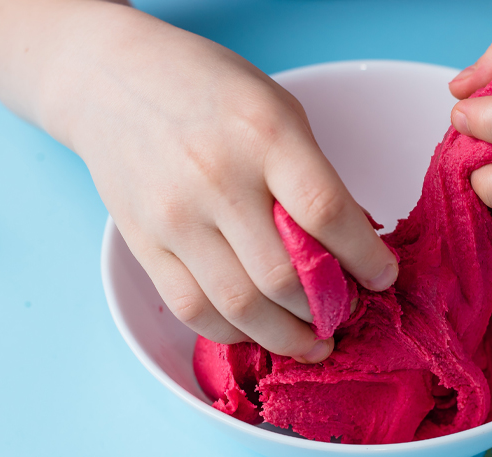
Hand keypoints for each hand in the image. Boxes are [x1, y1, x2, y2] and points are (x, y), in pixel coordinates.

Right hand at [0, 1, 397, 362]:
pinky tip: (257, 332)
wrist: (109, 79)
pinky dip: (234, 333)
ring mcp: (174, 216)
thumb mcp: (277, 108)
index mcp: (264, 135)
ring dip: (287, 338)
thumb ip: (314, 173)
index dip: (364, 259)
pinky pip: (193, 309)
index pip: (326, 214)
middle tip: (344, 314)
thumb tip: (357, 241)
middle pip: (284, 277)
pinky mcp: (142, 243)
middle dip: (328, 310)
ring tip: (312, 342)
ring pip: (240, 307)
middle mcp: (217, 178)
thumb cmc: (207, 87)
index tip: (382, 278)